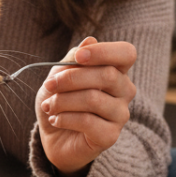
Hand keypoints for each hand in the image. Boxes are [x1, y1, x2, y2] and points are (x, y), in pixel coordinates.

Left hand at [36, 36, 136, 176]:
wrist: (53, 134)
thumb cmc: (61, 98)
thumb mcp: (61, 73)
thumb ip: (75, 58)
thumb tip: (90, 40)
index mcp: (117, 69)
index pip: (126, 53)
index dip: (103, 52)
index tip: (79, 57)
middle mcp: (124, 91)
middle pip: (107, 75)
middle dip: (71, 78)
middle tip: (49, 85)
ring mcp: (120, 114)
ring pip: (94, 99)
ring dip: (63, 100)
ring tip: (49, 105)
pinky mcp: (110, 136)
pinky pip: (88, 121)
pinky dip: (65, 118)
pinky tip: (55, 119)